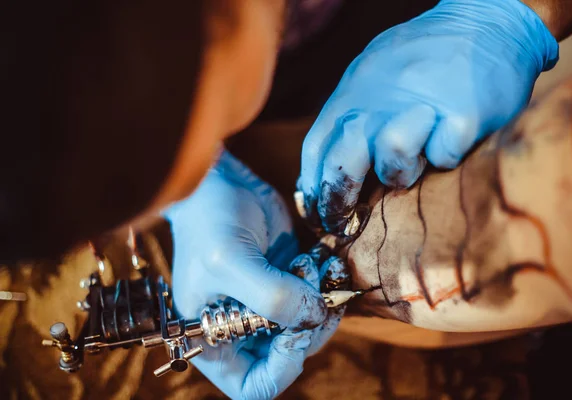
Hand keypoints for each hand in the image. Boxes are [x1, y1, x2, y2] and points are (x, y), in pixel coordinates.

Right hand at [164, 150, 342, 399]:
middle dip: (309, 328)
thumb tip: (314, 317)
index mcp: (214, 339)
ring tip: (312, 268)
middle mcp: (241, 330)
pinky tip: (320, 261)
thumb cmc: (208, 221)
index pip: (253, 386)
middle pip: (289, 357)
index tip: (294, 333)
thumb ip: (271, 297)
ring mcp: (267, 306)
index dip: (281, 368)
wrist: (219, 181)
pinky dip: (326, 286)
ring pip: (309, 327)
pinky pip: (316, 299)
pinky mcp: (287, 282)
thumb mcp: (230, 261)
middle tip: (314, 291)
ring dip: (321, 303)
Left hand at [297, 0, 557, 233]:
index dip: (314, 191)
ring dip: (401, 173)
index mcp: (353, 94)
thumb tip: (321, 175)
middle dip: (340, 199)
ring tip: (417, 161)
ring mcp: (421, 107)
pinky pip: (444, 156)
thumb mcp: (369, 75)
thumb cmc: (423, 57)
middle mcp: (379, 102)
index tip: (319, 217)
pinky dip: (447, 158)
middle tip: (349, 221)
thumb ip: (347, 118)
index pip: (317, 150)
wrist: (483, 20)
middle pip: (342, 163)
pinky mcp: (463, 114)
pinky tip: (451, 144)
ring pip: (392, 161)